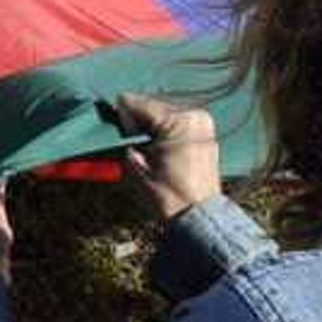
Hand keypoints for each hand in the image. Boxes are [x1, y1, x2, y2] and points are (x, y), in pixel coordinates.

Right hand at [112, 93, 223, 219]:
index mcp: (180, 122)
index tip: (114, 125)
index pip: (142, 104)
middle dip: (138, 117)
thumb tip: (120, 124)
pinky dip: (164, 127)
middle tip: (127, 135)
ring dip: (151, 122)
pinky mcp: (207, 133)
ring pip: (167, 111)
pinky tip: (156, 142)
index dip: (123, 114)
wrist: (199, 216)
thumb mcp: (137, 167)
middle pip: (156, 105)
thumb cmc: (167, 194)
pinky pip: (179, 121)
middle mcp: (196, 116)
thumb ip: (126, 140)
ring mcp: (204, 124)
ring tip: (141, 141)